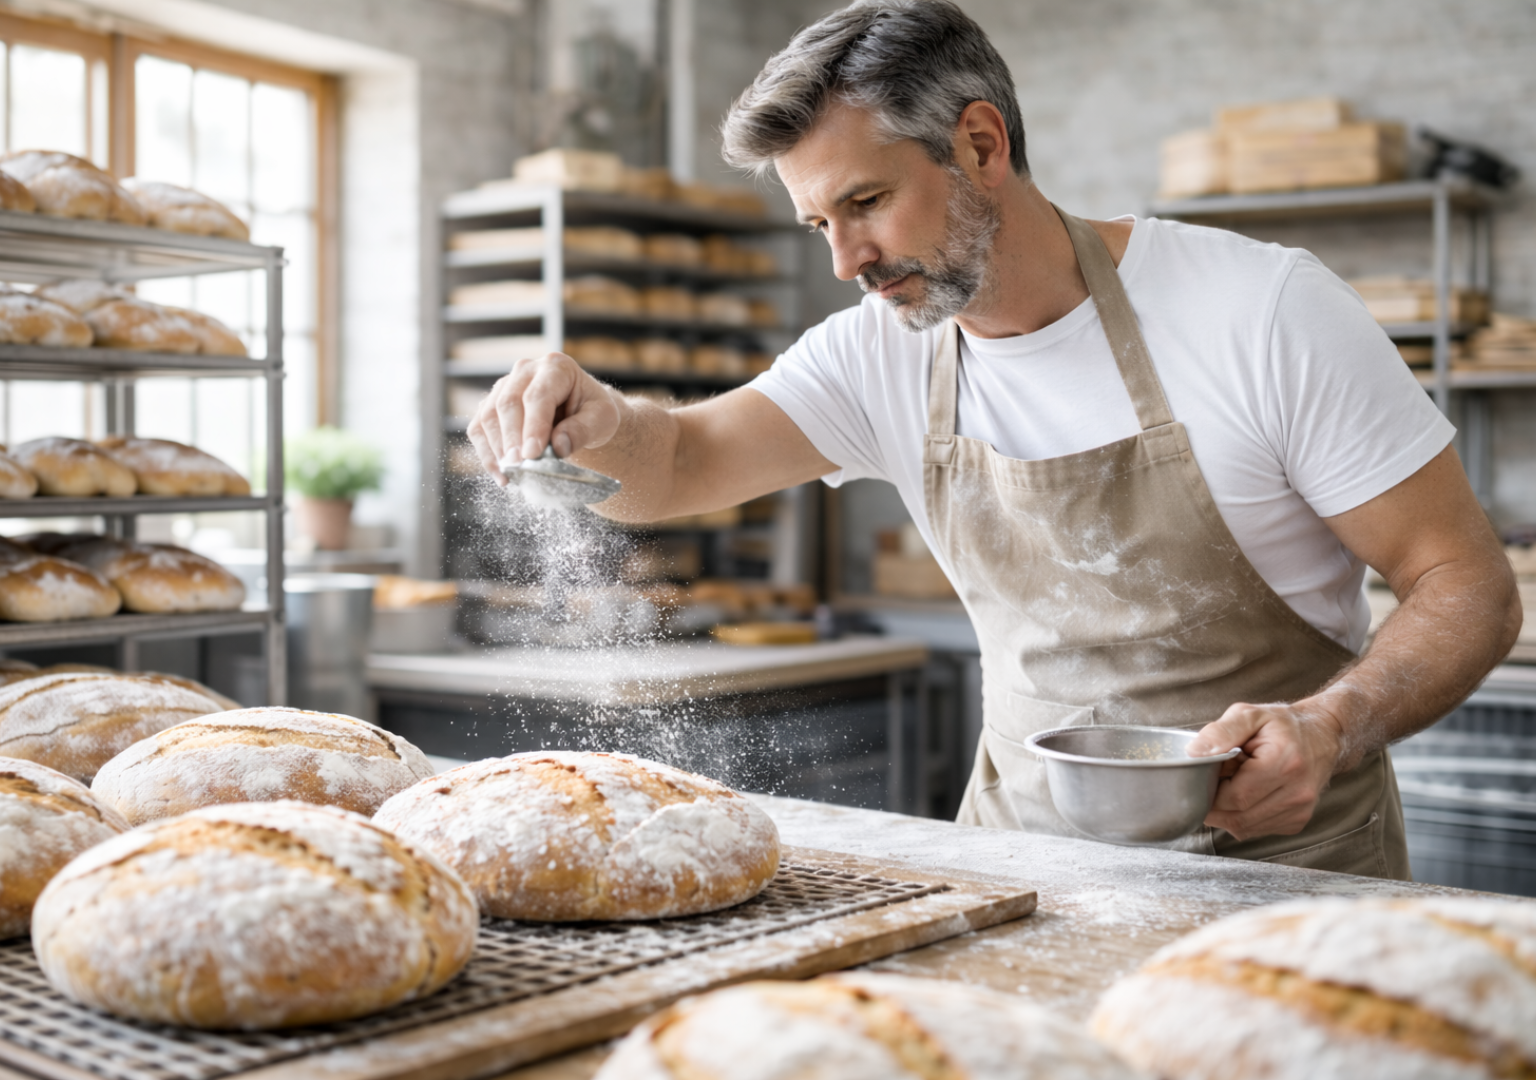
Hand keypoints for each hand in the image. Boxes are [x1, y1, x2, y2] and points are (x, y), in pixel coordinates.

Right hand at [465, 352, 620, 484]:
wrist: (580, 410)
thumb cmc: (592, 411)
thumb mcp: (602, 418)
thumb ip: (582, 430)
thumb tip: (558, 446)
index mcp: (556, 367)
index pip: (538, 396)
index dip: (533, 426)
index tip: (532, 454)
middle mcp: (525, 370)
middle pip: (508, 403)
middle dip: (512, 438)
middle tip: (519, 466)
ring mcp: (504, 386)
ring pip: (489, 415)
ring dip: (496, 448)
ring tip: (511, 474)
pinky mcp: (491, 405)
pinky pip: (479, 428)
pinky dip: (486, 453)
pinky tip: (501, 474)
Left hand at [1186, 700, 1346, 840]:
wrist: (1321, 736)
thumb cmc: (1282, 725)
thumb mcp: (1248, 715)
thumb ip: (1220, 732)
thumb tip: (1194, 753)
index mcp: (1285, 763)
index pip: (1234, 797)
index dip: (1210, 789)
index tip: (1209, 773)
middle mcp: (1297, 793)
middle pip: (1237, 817)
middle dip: (1216, 802)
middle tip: (1219, 778)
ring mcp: (1299, 811)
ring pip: (1243, 827)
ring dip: (1228, 810)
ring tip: (1236, 783)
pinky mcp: (1297, 822)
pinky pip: (1255, 830)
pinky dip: (1242, 816)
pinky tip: (1248, 794)